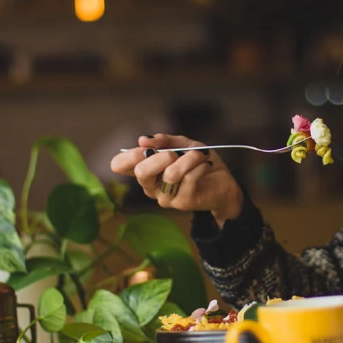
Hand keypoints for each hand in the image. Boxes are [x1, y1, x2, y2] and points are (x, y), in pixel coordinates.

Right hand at [109, 135, 243, 225]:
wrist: (223, 182)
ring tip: (199, 155)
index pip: (119, 165)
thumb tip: (143, 139)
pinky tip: (205, 165)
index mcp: (146, 170)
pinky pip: (189, 178)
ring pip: (171, 173)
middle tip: (175, 153)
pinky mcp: (183, 202)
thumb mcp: (183, 145)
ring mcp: (165, 197)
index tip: (146, 147)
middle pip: (141, 172)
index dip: (129, 155)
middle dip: (161, 156)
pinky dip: (200, 165)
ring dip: (189, 158)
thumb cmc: (198, 162)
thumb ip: (165, 141)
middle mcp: (151, 186)